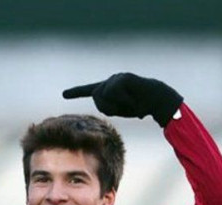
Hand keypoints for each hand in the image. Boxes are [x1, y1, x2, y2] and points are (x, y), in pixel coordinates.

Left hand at [62, 73, 182, 126]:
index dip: (76, 92)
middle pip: (97, 98)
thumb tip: (101, 102)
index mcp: (108, 90)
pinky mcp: (122, 78)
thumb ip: (107, 106)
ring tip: (131, 102)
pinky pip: (114, 93)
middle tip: (126, 108)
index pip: (89, 90)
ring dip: (118, 105)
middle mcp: (110, 82)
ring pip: (104, 96)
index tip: (63, 94)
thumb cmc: (140, 106)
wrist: (157, 100)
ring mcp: (115, 78)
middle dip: (109, 107)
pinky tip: (134, 97)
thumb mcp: (120, 110)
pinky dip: (124, 100)